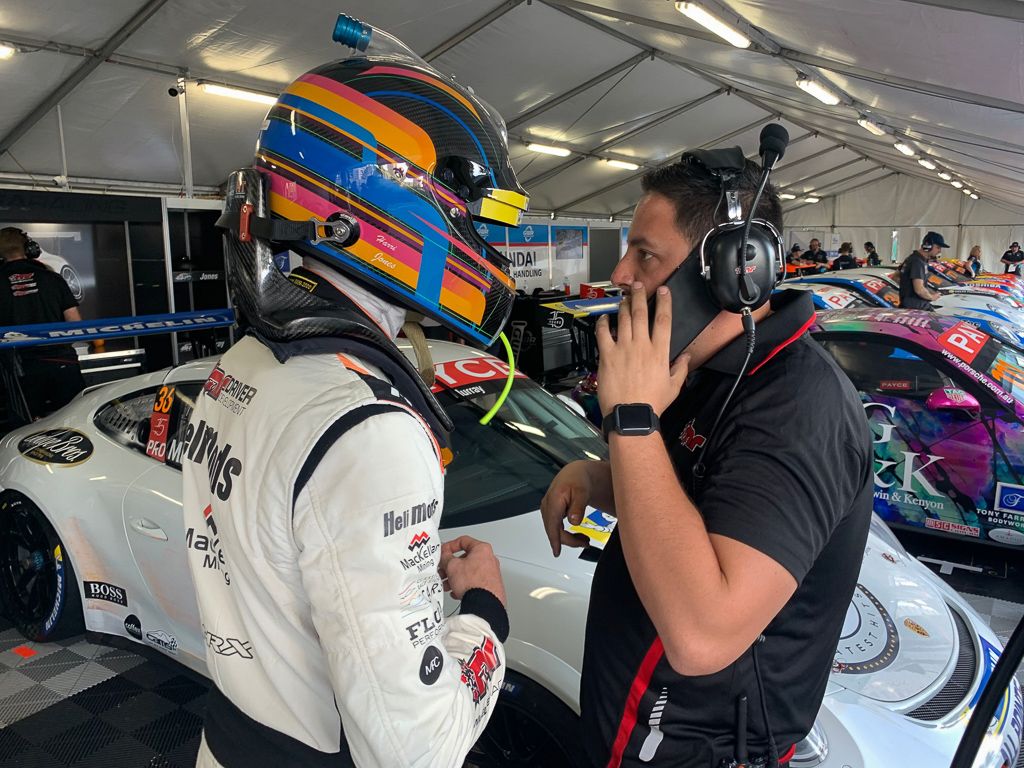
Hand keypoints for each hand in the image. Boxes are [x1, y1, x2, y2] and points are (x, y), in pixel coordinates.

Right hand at [439, 536, 505, 605]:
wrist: (484, 604)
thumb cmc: (473, 583)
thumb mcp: (452, 566)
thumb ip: (446, 557)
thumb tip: (444, 554)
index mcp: (482, 549)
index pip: (463, 541)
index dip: (449, 546)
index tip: (443, 552)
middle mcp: (489, 559)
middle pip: (465, 558)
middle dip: (451, 566)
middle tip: (443, 570)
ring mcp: (491, 573)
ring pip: (469, 572)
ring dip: (455, 577)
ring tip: (447, 584)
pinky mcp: (491, 586)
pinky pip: (474, 582)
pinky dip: (464, 586)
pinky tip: (456, 592)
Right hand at [540, 461, 594, 556]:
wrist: (575, 474)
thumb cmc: (578, 480)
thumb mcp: (582, 492)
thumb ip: (578, 507)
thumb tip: (574, 521)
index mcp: (553, 500)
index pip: (552, 524)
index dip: (555, 540)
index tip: (557, 552)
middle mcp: (547, 505)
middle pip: (553, 530)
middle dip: (569, 540)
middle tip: (585, 543)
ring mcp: (547, 509)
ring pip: (554, 530)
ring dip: (568, 538)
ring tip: (584, 540)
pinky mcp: (550, 512)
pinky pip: (555, 527)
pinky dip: (565, 533)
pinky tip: (575, 535)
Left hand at [595, 282, 688, 418]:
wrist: (631, 414)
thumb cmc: (653, 403)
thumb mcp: (674, 386)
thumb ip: (681, 368)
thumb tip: (687, 356)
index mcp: (660, 352)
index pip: (664, 320)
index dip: (664, 302)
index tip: (663, 291)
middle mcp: (642, 345)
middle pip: (641, 313)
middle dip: (640, 296)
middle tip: (638, 285)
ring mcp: (623, 349)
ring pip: (623, 319)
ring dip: (623, 306)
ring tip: (624, 297)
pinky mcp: (607, 355)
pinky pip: (604, 333)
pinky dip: (604, 323)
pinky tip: (605, 317)